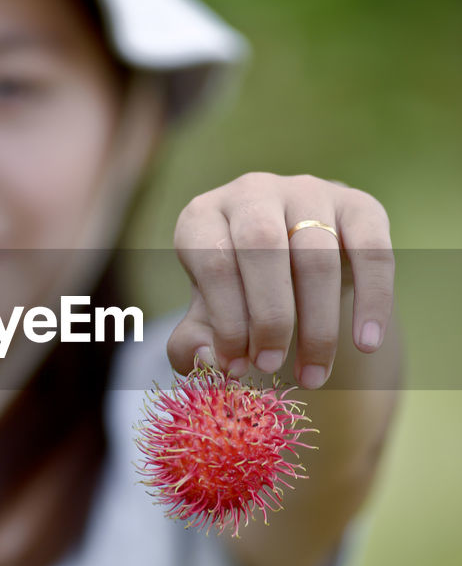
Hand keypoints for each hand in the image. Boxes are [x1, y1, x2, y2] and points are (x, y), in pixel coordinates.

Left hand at [166, 172, 394, 388]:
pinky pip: (372, 251)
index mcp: (204, 216)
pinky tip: (367, 343)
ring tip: (312, 375)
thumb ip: (192, 342)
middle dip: (269, 317)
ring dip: (316, 325)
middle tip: (270, 367)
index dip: (225, 320)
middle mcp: (252, 192)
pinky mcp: (358, 203)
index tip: (236, 367)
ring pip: (317, 255)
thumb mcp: (208, 315)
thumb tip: (205, 359)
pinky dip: (372, 300)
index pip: (213, 261)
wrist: (294, 262)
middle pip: (262, 246)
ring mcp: (307, 191)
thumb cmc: (240, 293)